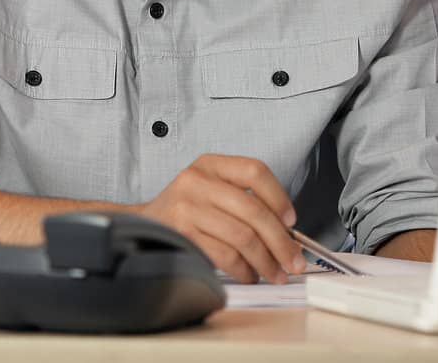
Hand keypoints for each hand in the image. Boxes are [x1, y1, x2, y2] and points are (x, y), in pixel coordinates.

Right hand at [139, 154, 306, 284]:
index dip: (279, 197)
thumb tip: (286, 232)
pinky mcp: (183, 234)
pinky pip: (225, 255)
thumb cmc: (187, 209)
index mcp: (211, 164)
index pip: (254, 171)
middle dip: (281, 241)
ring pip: (242, 236)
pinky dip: (244, 270)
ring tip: (275, 272)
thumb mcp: (211, 189)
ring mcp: (187, 207)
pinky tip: (249, 274)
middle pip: (253, 210)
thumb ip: (244, 201)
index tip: (291, 222)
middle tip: (293, 260)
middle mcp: (198, 180)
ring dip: (265, 261)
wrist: (144, 224)